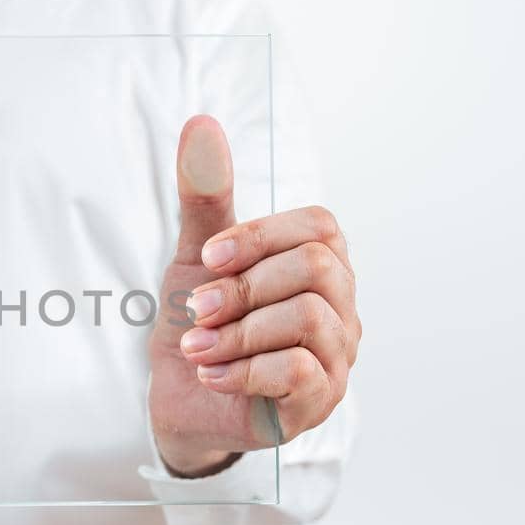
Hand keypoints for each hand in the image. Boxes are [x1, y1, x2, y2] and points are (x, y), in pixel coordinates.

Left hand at [148, 116, 360, 475]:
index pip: (319, 226)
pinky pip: (300, 371)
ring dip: (238, 332)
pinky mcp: (320, 402)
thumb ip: (205, 196)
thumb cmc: (201, 323)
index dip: (260, 236)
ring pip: (308, 318)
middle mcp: (342, 307)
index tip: (207, 257)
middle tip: (195, 310)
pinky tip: (211, 374)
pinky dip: (243, 370)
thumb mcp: (196, 256)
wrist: (181, 399)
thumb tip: (200, 122)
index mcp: (321, 264)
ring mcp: (338, 357)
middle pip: (315, 267)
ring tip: (198, 348)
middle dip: (242, 287)